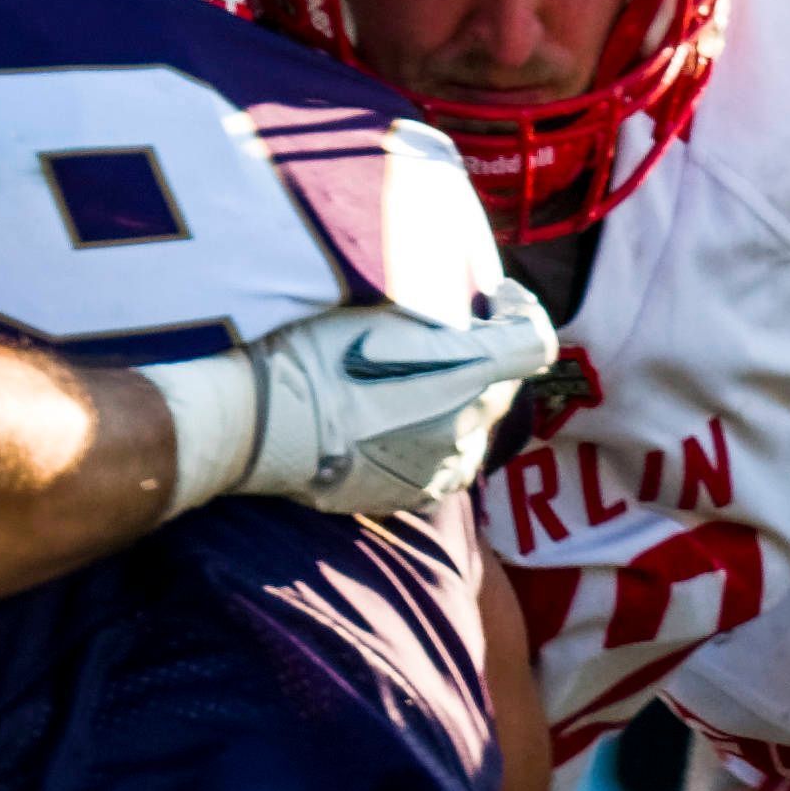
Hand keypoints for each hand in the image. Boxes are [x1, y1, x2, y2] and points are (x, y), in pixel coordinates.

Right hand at [169, 292, 561, 516]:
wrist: (256, 420)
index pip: (534, 339)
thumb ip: (438, 308)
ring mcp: (441, 465)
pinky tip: (396, 424)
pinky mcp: (411, 493)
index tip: (491, 297)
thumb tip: (461, 310)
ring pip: (475, 427)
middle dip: (484, 357)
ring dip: (459, 402)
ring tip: (412, 385)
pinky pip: (445, 463)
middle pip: (504, 384)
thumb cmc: (310, 350)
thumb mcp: (380, 305)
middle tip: (438, 336)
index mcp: (471, 369)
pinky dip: (434, 440)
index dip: (519, 310)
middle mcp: (468, 422)